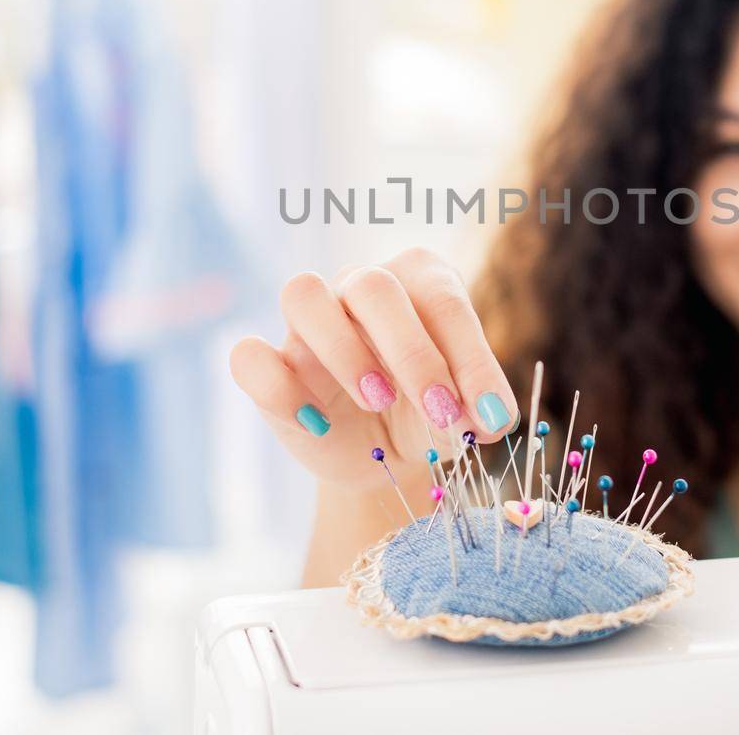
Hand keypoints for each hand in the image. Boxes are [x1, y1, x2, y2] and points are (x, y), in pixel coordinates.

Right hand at [228, 247, 520, 494]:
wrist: (382, 456)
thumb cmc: (429, 415)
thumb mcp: (464, 416)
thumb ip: (479, 409)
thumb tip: (488, 417)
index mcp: (419, 281)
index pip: (442, 299)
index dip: (469, 356)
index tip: (487, 413)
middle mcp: (361, 286)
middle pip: (374, 286)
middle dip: (412, 352)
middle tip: (438, 409)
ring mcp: (309, 321)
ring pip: (304, 293)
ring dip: (343, 349)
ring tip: (378, 400)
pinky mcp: (270, 363)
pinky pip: (249, 355)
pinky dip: (280, 388)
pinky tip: (319, 424)